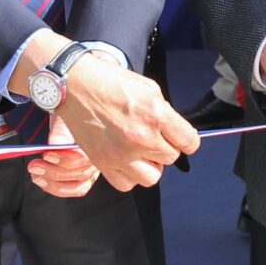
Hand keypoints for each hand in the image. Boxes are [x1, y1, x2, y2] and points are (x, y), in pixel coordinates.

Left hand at [25, 117, 100, 198]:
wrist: (69, 112)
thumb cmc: (69, 113)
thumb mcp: (64, 117)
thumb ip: (60, 131)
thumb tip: (54, 145)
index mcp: (99, 140)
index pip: (85, 157)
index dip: (65, 159)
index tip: (46, 154)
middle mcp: (100, 158)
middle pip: (80, 173)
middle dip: (53, 172)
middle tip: (33, 165)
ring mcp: (92, 170)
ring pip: (76, 185)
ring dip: (53, 183)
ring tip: (35, 175)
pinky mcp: (83, 177)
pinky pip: (73, 189)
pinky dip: (56, 188)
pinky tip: (42, 181)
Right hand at [48, 51, 199, 191]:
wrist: (76, 85)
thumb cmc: (112, 82)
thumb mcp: (149, 88)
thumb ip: (165, 113)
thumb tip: (174, 132)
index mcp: (156, 115)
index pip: (189, 142)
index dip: (187, 140)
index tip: (181, 138)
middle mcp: (141, 137)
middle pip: (171, 158)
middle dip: (166, 147)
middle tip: (154, 137)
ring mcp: (121, 154)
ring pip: (152, 177)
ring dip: (151, 165)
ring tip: (142, 152)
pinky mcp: (103, 163)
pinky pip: (126, 183)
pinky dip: (130, 175)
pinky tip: (127, 160)